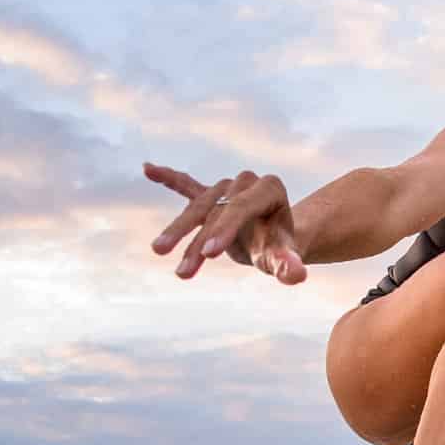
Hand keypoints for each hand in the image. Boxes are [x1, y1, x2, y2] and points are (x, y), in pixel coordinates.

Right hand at [145, 162, 307, 283]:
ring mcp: (225, 187)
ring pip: (198, 207)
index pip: (243, 207)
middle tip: (183, 271)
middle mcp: (246, 182)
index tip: (209, 255)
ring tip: (159, 251)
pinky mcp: (209, 194)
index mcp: (269, 189)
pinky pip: (186, 185)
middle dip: (198, 239)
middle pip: (216, 209)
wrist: (275, 239)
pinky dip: (168, 178)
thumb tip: (296, 275)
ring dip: (178, 230)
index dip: (225, 229)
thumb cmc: (280, 248)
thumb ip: (289, 263)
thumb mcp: (284, 258)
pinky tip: (147, 169)